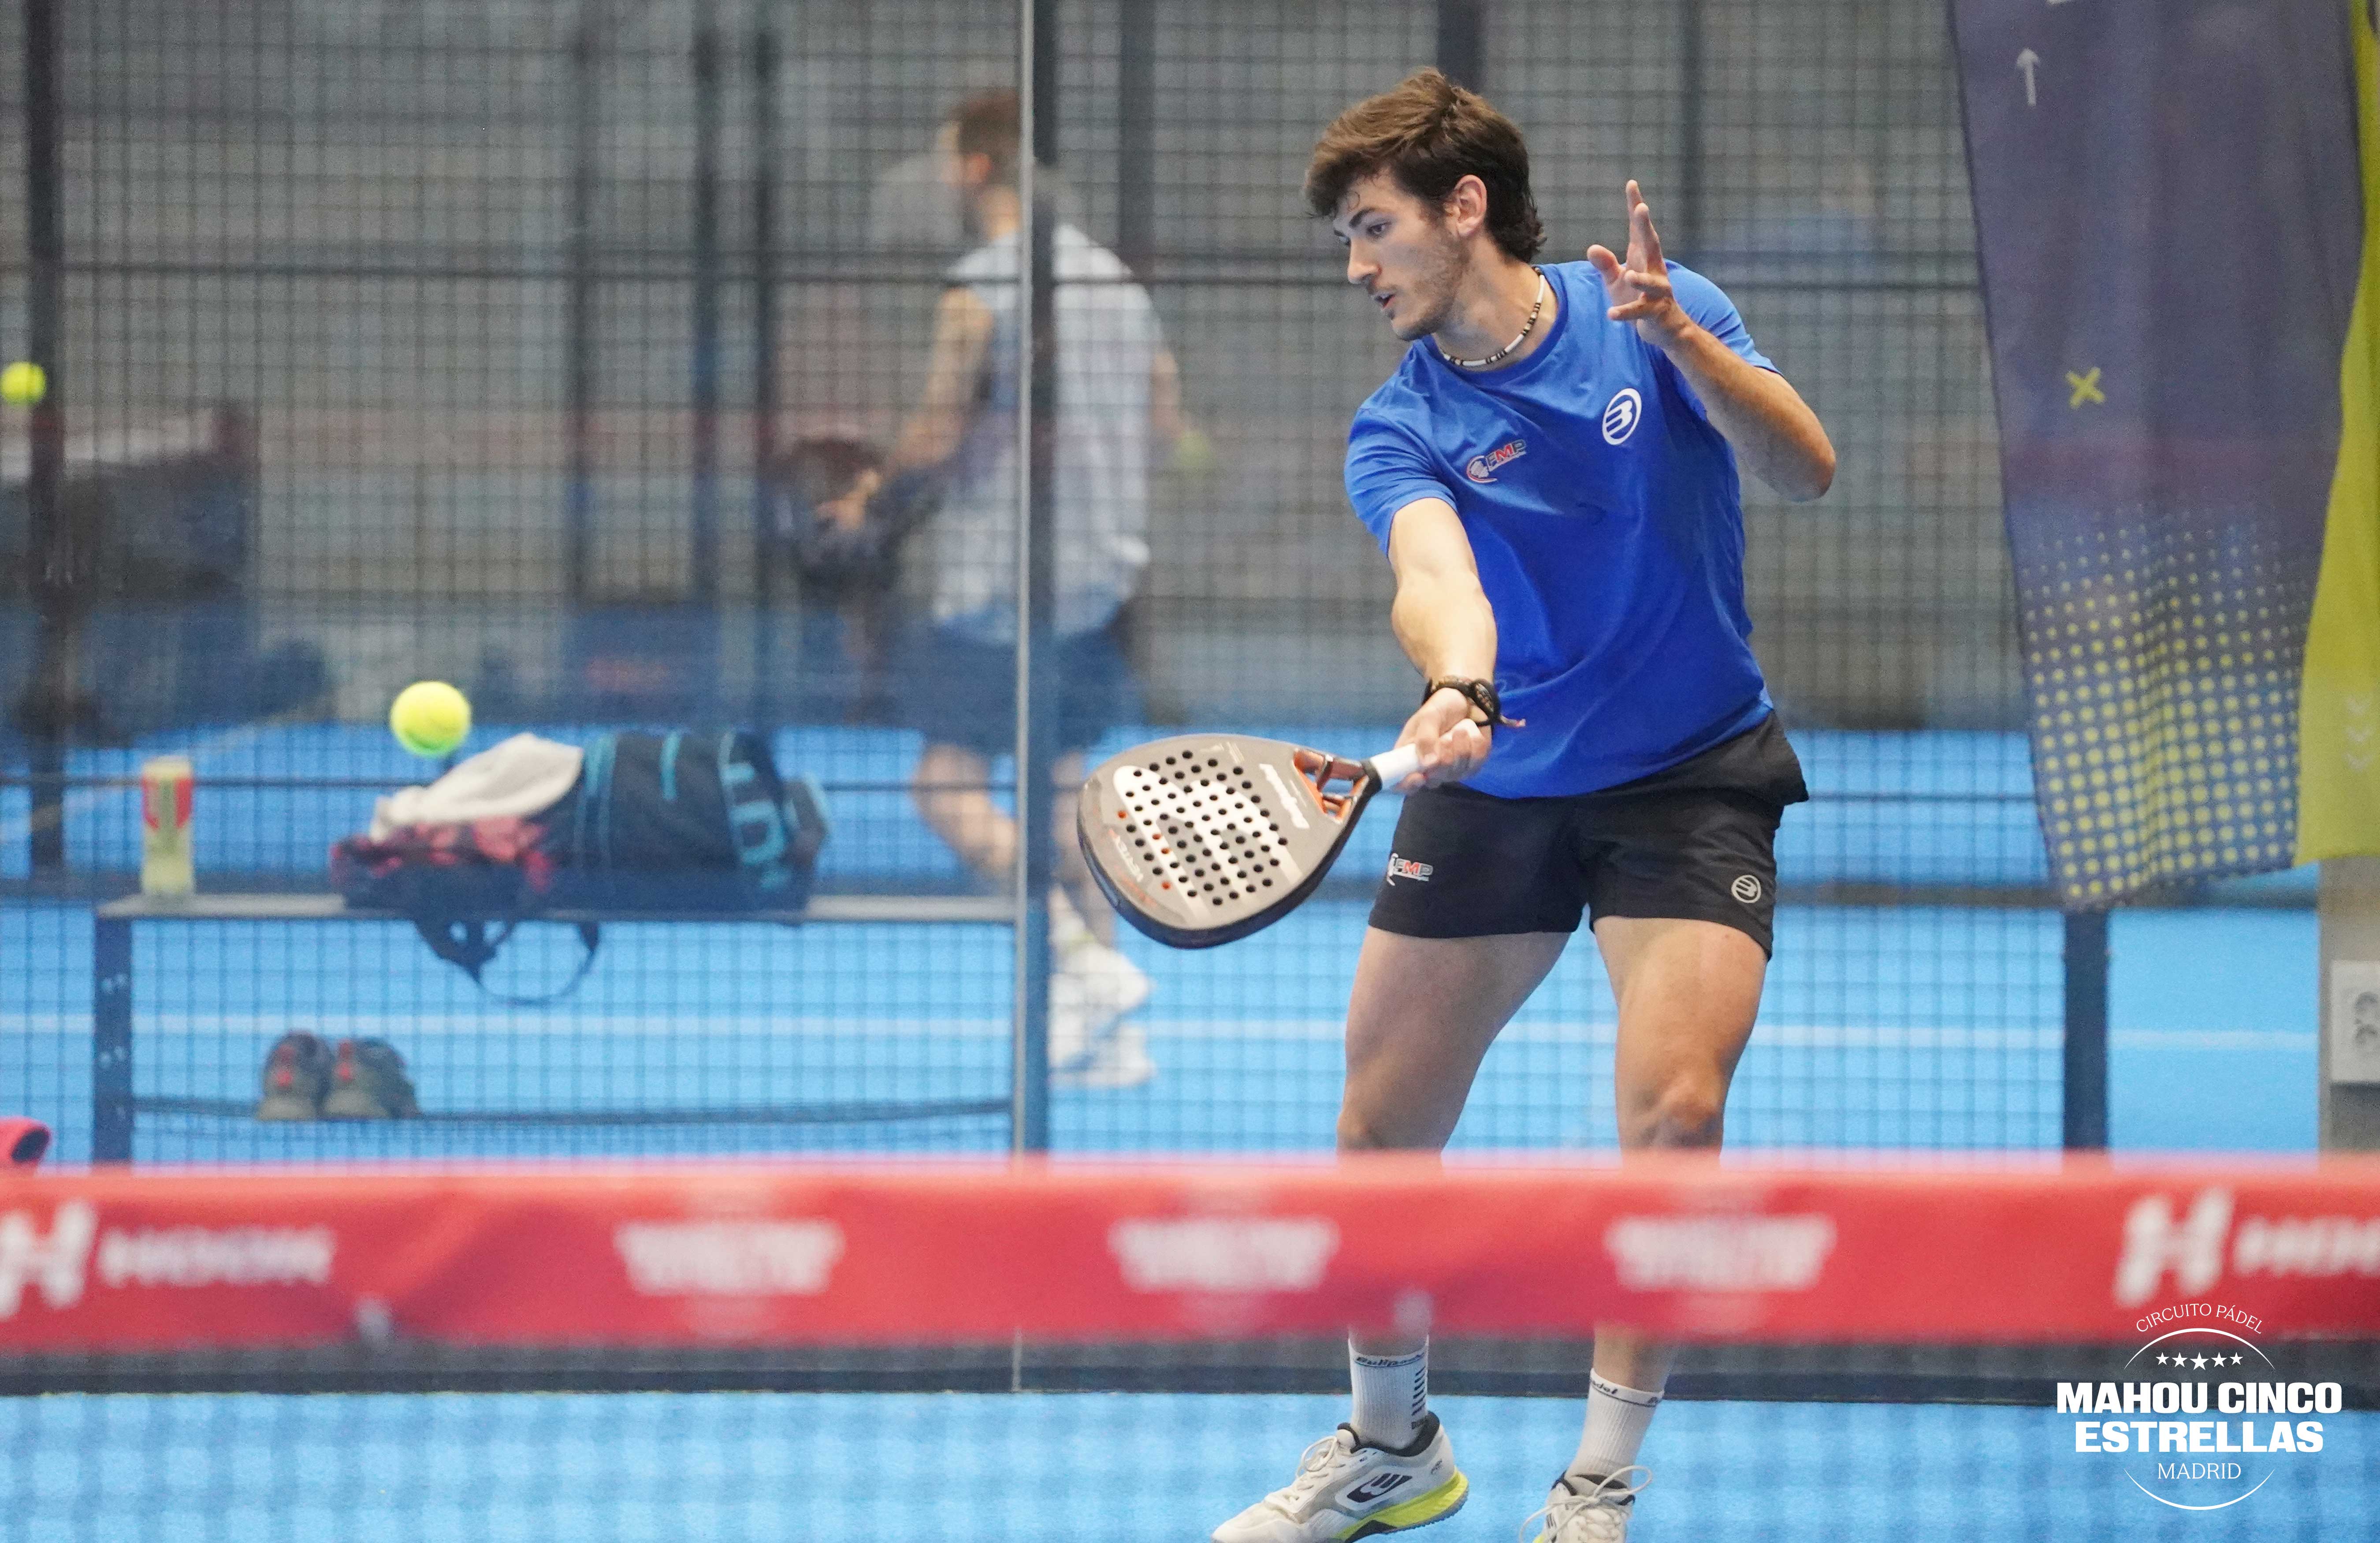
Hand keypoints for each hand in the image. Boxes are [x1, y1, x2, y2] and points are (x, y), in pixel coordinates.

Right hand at [1391, 688, 1492, 791]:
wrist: (1467, 701)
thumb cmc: (1441, 708)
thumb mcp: (1428, 716)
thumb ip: (1425, 738)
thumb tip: (1428, 764)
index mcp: (1410, 757)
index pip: (1402, 783)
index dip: (1409, 785)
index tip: (1420, 777)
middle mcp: (1429, 768)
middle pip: (1434, 781)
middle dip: (1443, 761)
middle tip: (1446, 739)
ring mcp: (1451, 770)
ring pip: (1456, 774)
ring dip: (1460, 750)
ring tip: (1460, 730)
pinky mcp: (1470, 766)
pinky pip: (1475, 766)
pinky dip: (1476, 749)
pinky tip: (1473, 736)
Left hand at [1585, 180, 1694, 349]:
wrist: (1664, 329)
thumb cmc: (1638, 298)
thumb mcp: (1617, 280)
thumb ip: (1605, 265)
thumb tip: (1592, 247)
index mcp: (1643, 257)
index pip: (1638, 229)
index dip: (1635, 206)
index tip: (1631, 184)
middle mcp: (1654, 269)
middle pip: (1651, 245)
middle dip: (1645, 227)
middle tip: (1642, 208)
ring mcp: (1657, 292)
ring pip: (1651, 282)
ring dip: (1641, 278)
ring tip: (1629, 275)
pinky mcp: (1655, 313)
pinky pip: (1640, 312)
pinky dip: (1625, 313)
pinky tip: (1610, 314)